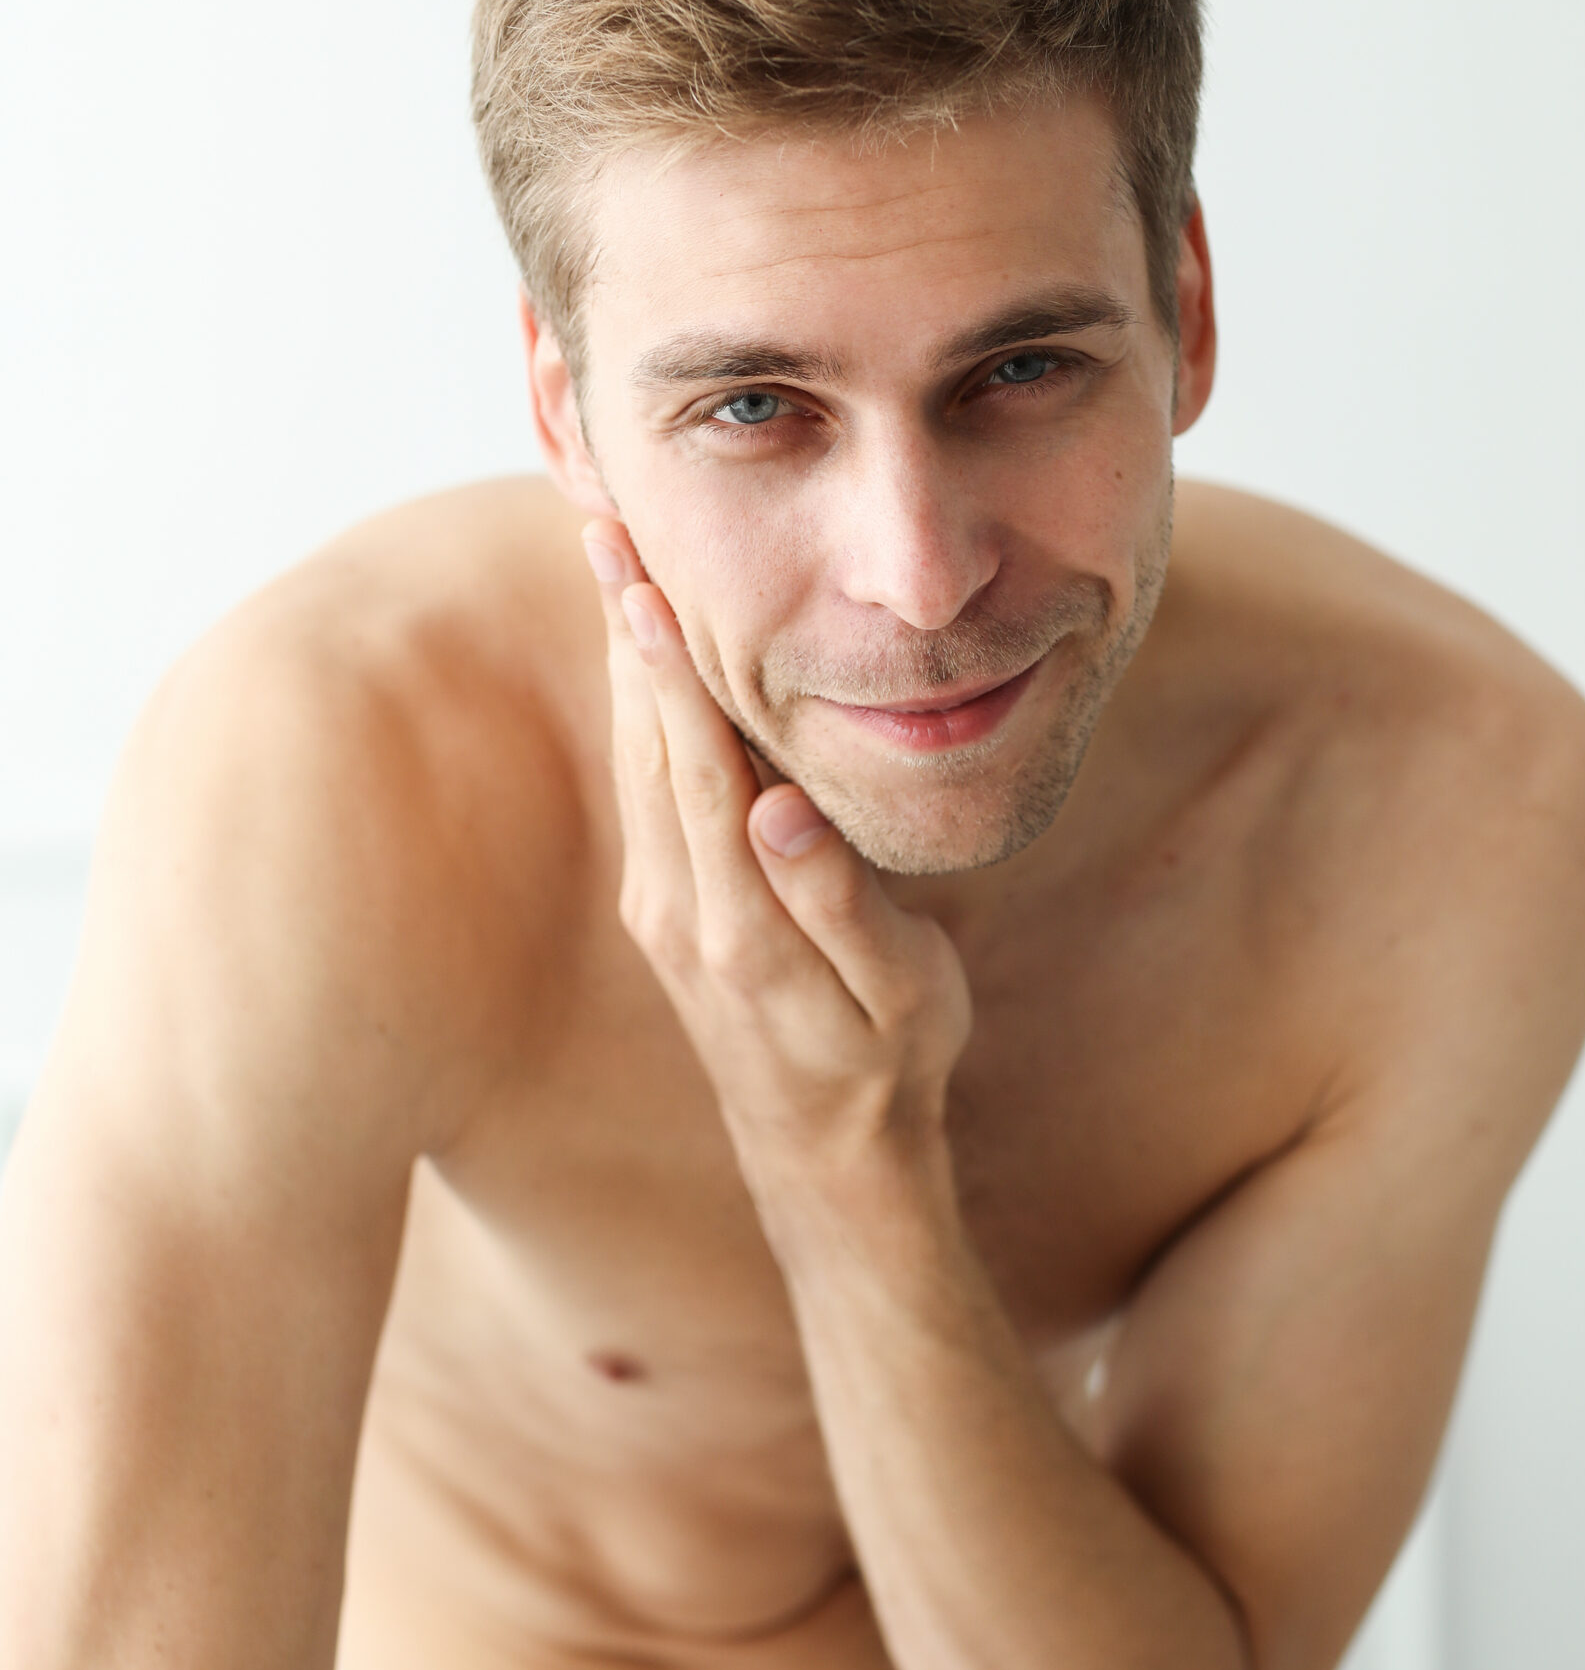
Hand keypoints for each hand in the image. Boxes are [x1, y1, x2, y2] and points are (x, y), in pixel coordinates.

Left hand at [582, 520, 971, 1210]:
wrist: (824, 1153)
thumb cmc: (887, 1063)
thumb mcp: (898, 996)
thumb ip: (836, 905)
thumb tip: (776, 814)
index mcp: (737, 919)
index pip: (694, 766)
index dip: (664, 668)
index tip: (636, 576)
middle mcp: (677, 907)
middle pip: (644, 740)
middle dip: (622, 629)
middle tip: (600, 517)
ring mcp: (659, 905)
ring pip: (634, 754)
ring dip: (621, 653)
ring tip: (608, 555)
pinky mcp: (661, 903)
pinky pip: (643, 779)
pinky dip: (637, 701)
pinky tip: (638, 649)